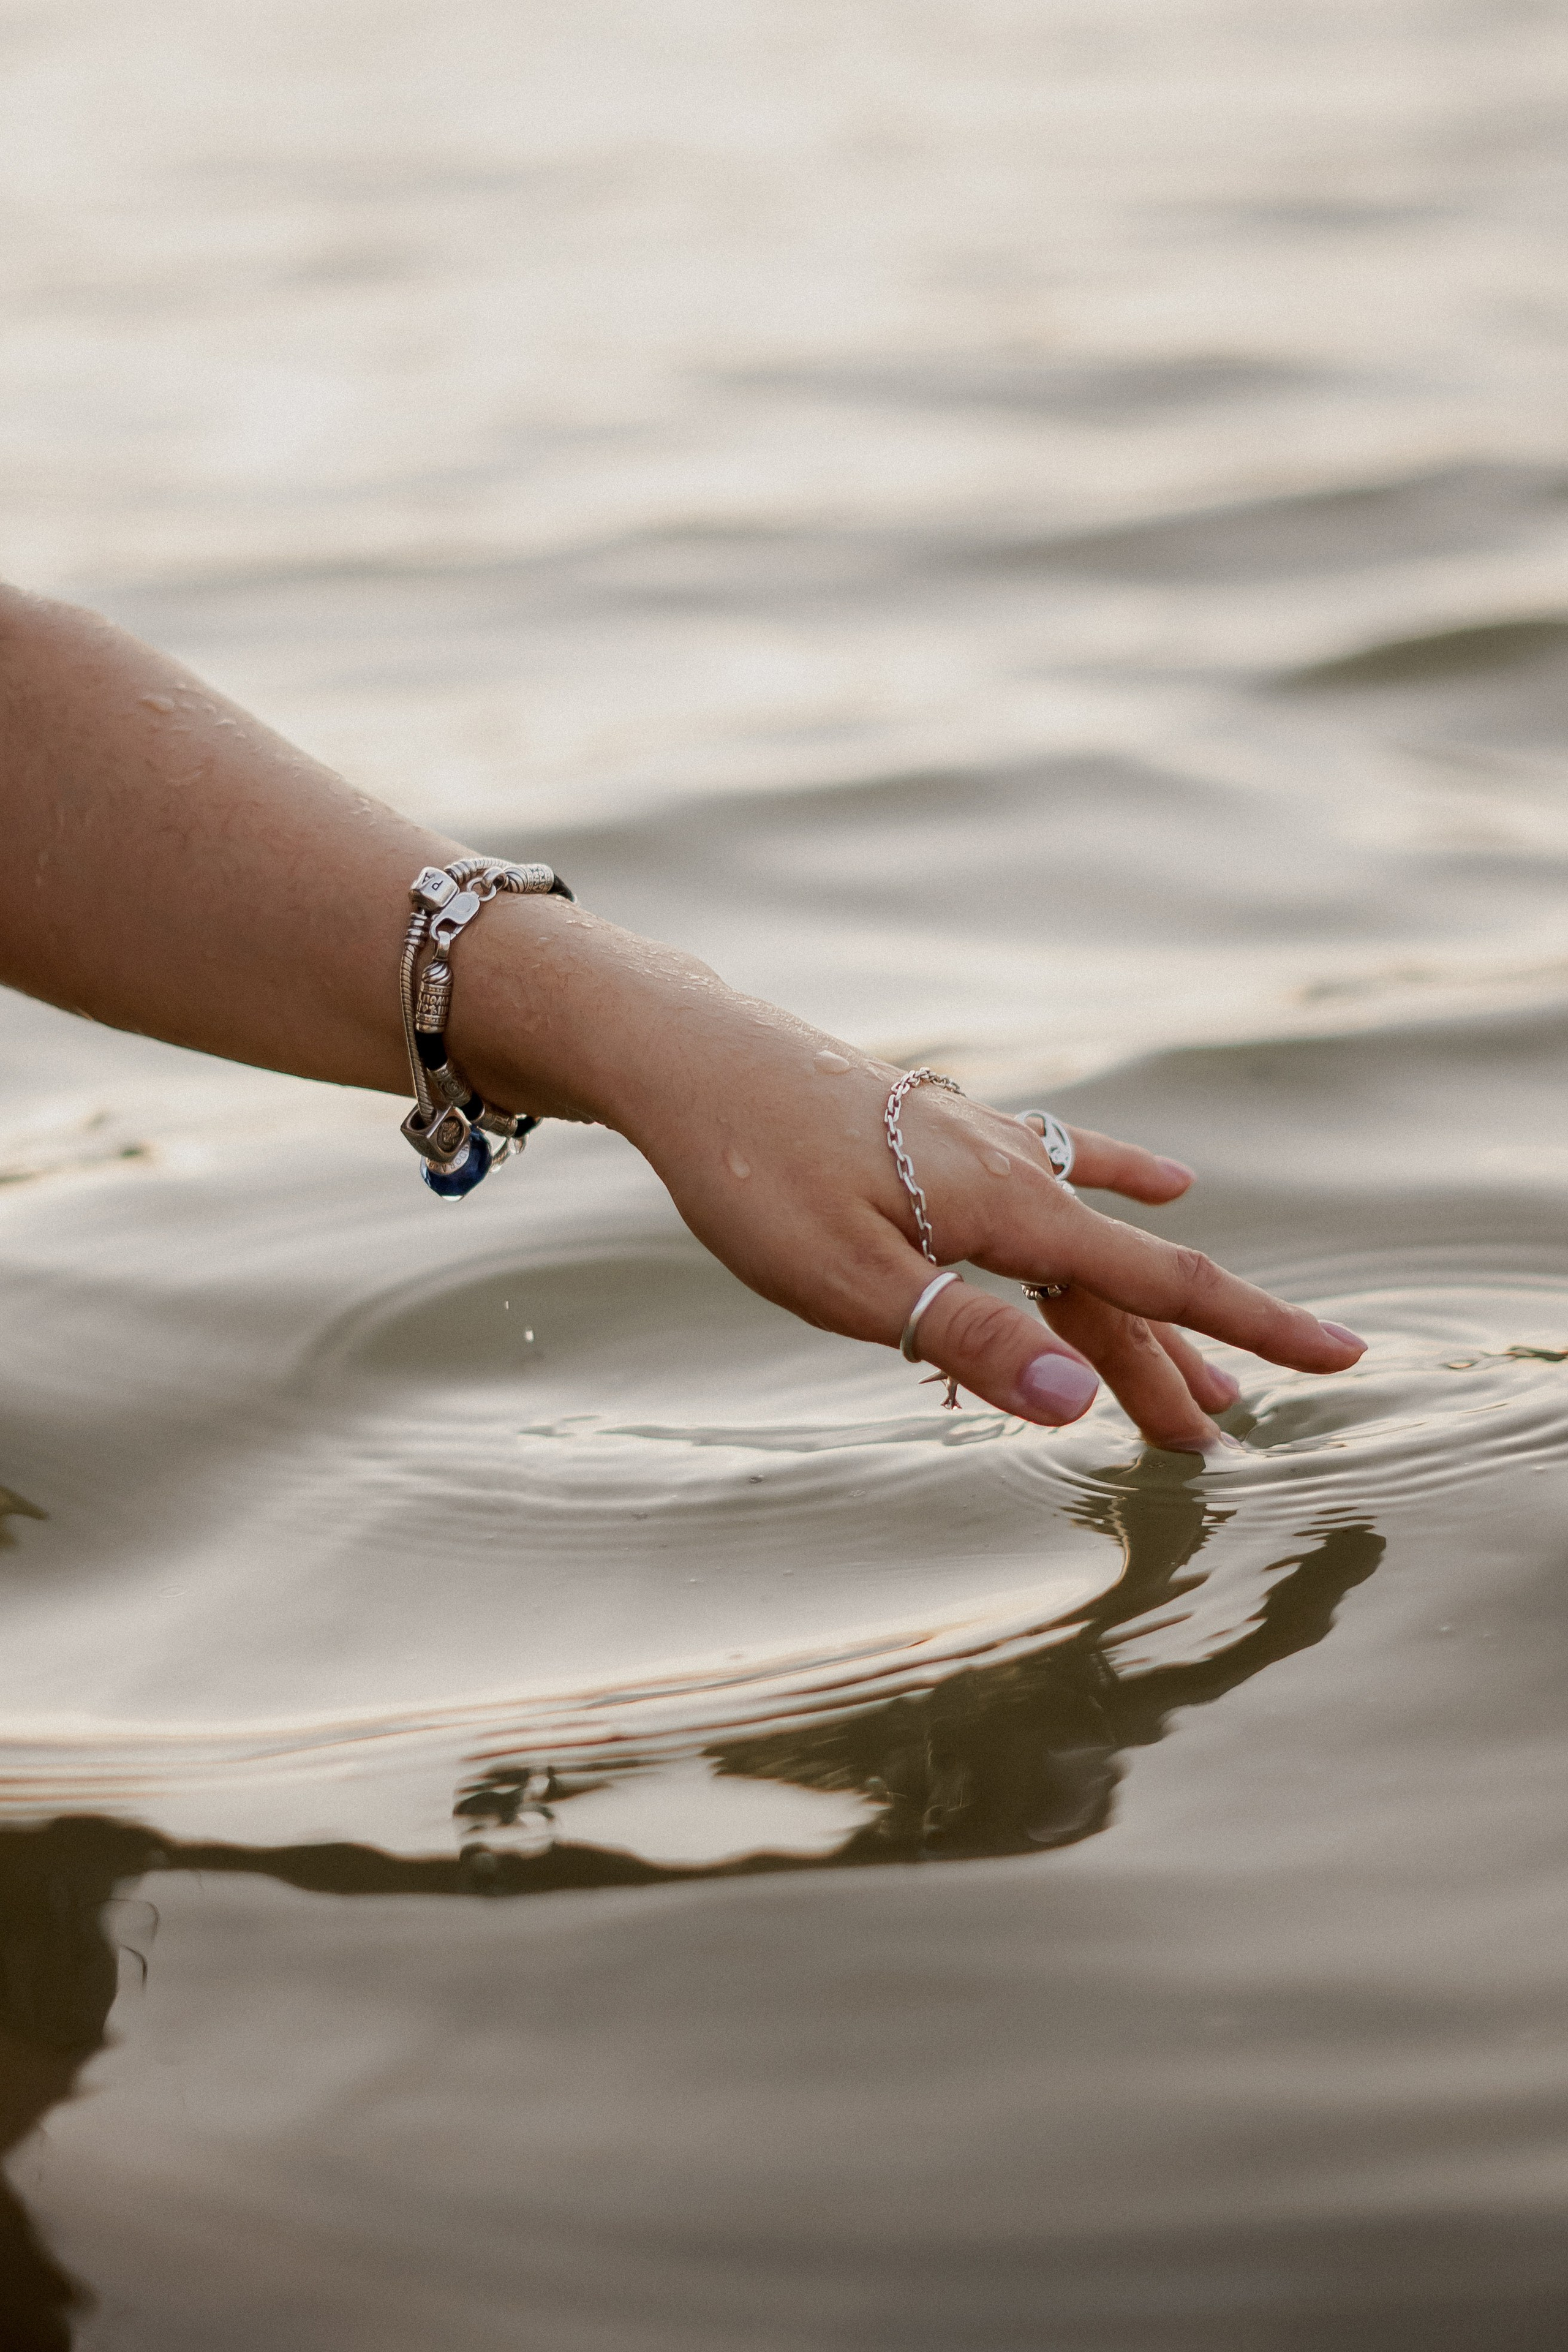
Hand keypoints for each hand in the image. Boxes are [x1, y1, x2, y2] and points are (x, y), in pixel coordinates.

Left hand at [461, 906, 1365, 1448]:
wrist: (689, 1059)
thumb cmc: (753, 1178)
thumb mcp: (850, 1285)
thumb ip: (968, 1343)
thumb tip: (1077, 1407)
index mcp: (1007, 1218)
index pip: (1156, 1288)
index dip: (1250, 1330)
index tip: (1341, 1358)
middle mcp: (1012, 1175)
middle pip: (1117, 1288)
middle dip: (1176, 1364)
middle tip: (1217, 1443)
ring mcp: (981, 1146)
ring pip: (1085, 1245)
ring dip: (1137, 1314)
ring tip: (1196, 1375)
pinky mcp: (941, 1129)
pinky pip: (1051, 1162)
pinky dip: (1110, 1178)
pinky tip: (1161, 1178)